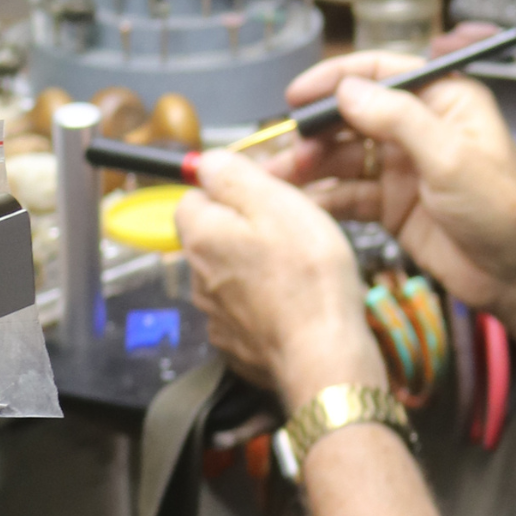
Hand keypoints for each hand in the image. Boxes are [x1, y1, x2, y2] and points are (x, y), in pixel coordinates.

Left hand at [177, 152, 382, 406]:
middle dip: (247, 225)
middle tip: (292, 225)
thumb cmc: (308, 280)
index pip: (193, 195)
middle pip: (214, 233)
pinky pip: (246, 306)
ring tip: (300, 264)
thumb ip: (234, 176)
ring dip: (258, 263)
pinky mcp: (237, 340)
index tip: (264, 192)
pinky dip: (266, 298)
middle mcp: (198, 275)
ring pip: (231, 270)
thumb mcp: (277, 203)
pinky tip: (296, 296)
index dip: (230, 188)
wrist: (323, 354)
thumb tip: (205, 161)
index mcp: (202, 235)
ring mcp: (215, 313)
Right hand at [273, 58, 515, 317]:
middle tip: (286, 148)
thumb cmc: (505, 210)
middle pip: (355, 116)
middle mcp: (421, 128)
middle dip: (317, 129)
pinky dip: (324, 198)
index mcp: (445, 100)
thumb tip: (350, 88)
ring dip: (312, 165)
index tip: (297, 94)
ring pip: (346, 156)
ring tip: (281, 177)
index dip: (336, 78)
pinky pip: (350, 194)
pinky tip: (300, 204)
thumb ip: (399, 119)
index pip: (382, 73)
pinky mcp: (394, 205)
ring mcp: (405, 168)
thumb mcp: (451, 157)